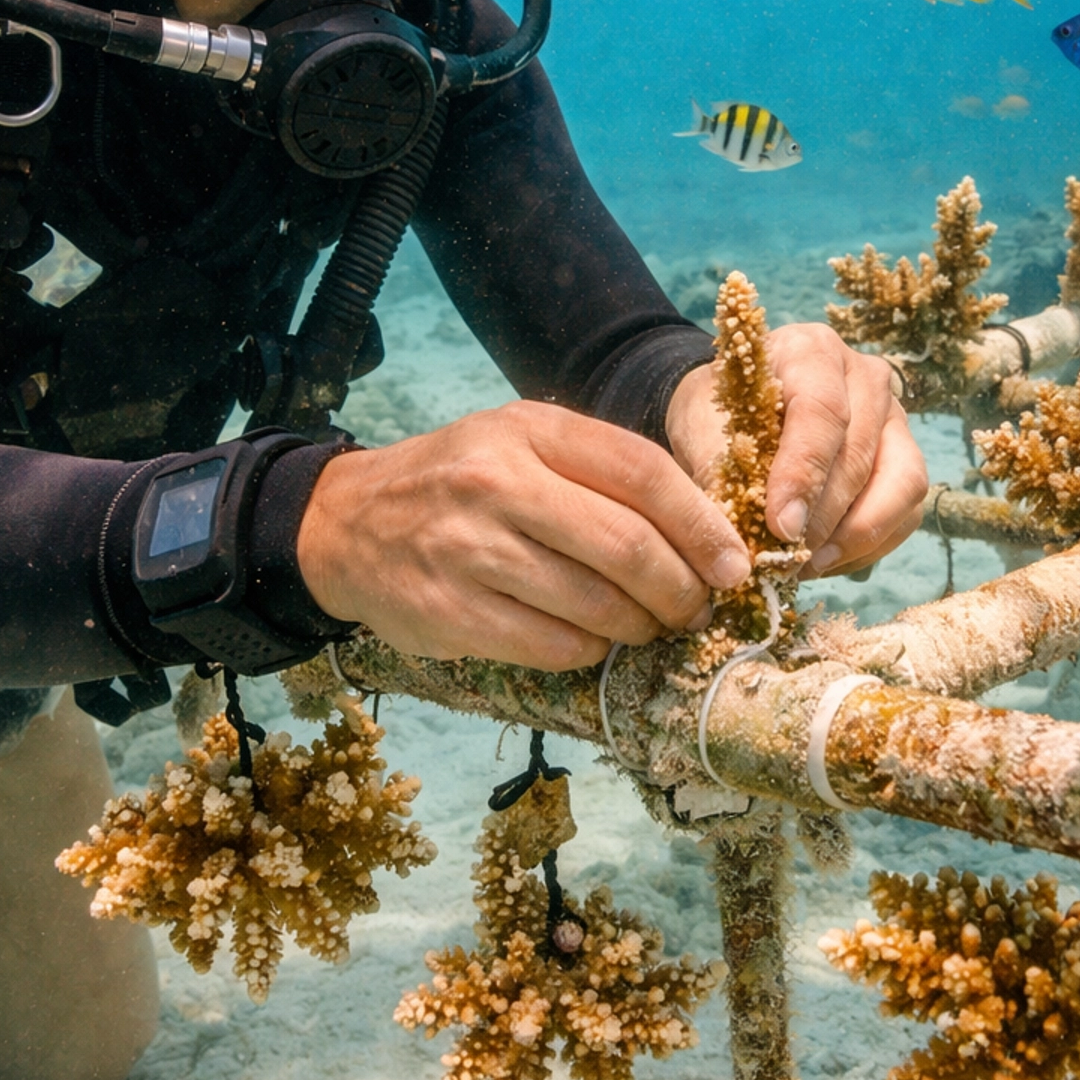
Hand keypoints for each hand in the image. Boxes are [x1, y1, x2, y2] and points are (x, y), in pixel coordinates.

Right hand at [296, 401, 752, 670]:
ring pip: (597, 605)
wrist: (346, 522)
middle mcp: (499, 483)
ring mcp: (470, 549)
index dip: (701, 526)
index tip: (733, 565)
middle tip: (697, 609)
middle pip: (628, 547)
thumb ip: (600, 471)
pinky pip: (553, 645)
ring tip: (649, 628)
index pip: (643, 473)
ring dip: (641, 628)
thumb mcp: (522, 442)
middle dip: (682, 590)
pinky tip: (592, 640)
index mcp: (530, 429)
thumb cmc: (459, 482)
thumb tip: (703, 531)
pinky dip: (589, 650)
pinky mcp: (449, 611)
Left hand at [664, 326, 927, 578]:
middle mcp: (864, 375)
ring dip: (856, 535)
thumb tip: (739, 539)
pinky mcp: (905, 455)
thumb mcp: (703, 427)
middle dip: (824, 518)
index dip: (804, 474)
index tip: (782, 527)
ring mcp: (893, 415)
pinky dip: (871, 543)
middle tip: (788, 559)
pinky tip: (827, 559)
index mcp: (810, 350)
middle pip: (859, 453)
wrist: (737, 408)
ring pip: (902, 482)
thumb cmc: (719, 412)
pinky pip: (907, 509)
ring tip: (809, 564)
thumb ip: (720, 471)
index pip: (821, 412)